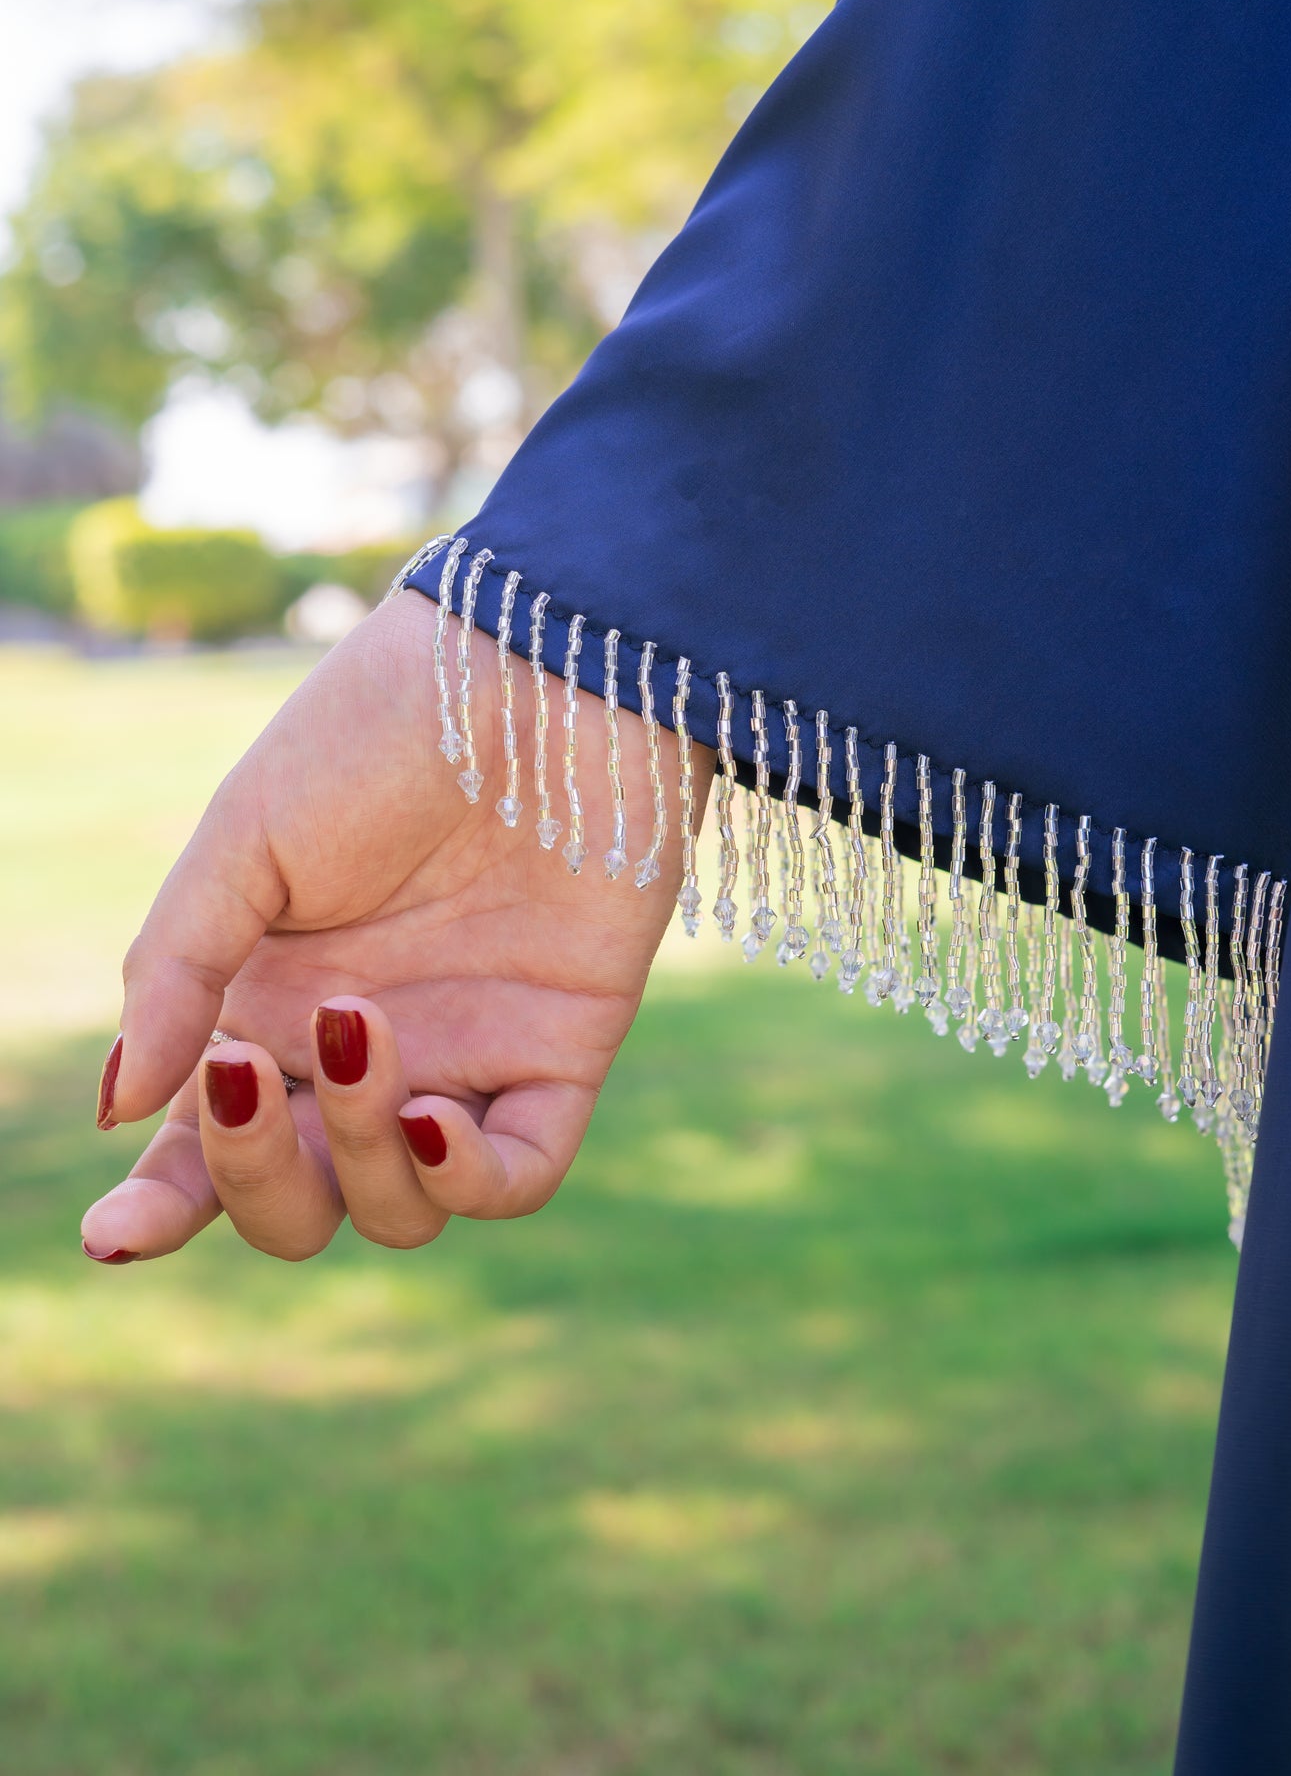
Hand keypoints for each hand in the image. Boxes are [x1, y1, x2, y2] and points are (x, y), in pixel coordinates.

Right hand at [81, 590, 711, 1261]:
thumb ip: (176, 972)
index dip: (162, 1207)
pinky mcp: (561, 1054)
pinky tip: (434, 1112)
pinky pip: (520, 1176)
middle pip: (300, 1202)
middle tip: (245, 1069)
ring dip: (363, 1151)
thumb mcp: (247, 840)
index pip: (208, 1148)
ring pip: (401, 1208)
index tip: (116, 1235)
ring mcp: (465, 1061)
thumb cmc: (376, 733)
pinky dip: (468, 1177)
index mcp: (268, 1010)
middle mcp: (364, 1057)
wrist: (530, 669)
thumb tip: (120, 1109)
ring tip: (359, 1020)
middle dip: (259, 1176)